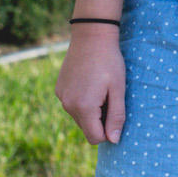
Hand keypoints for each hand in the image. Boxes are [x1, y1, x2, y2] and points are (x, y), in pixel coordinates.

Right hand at [55, 25, 126, 144]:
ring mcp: (61, 97)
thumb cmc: (109, 62)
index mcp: (83, 108)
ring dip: (91, 110)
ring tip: (101, 87)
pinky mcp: (59, 89)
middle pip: (87, 128)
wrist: (91, 36)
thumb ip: (116, 116)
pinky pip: (72, 104)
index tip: (117, 113)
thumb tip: (114, 140)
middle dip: (100, 120)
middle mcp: (68, 106)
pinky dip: (82, 100)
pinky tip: (90, 81)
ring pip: (79, 116)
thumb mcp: (118, 89)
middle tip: (110, 97)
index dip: (109, 131)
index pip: (95, 138)